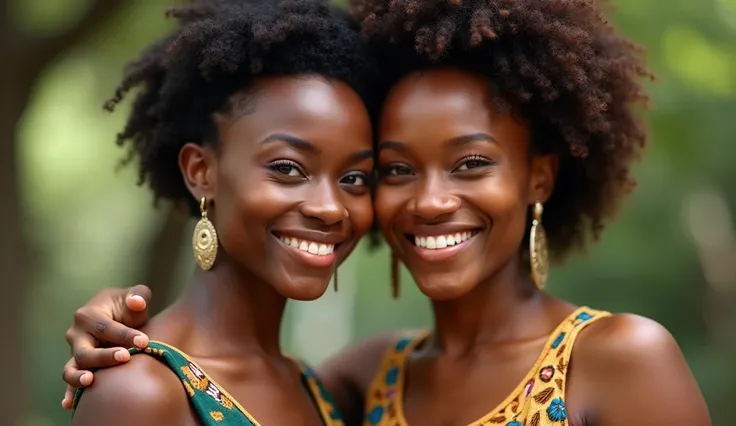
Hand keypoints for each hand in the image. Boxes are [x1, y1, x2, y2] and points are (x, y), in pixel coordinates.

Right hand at [61, 284, 152, 409]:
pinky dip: (70, 393)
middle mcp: (77, 335)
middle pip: (86, 351)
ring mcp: (76, 352)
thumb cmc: (129, 306)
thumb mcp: (135, 295)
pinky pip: (71, 382)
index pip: (105, 327)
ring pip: (72, 368)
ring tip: (90, 381)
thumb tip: (137, 302)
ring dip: (78, 377)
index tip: (144, 341)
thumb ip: (138, 295)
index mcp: (88, 315)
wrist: (120, 316)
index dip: (125, 335)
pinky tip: (70, 405)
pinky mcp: (79, 366)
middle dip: (104, 356)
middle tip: (125, 357)